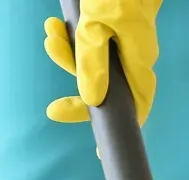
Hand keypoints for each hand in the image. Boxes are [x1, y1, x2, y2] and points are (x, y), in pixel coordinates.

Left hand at [43, 0, 159, 125]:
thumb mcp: (96, 25)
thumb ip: (92, 62)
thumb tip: (92, 100)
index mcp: (138, 61)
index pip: (132, 106)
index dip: (114, 125)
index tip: (95, 146)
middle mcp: (135, 56)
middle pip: (103, 82)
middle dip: (73, 71)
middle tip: (51, 59)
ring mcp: (127, 43)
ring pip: (93, 58)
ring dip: (68, 49)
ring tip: (51, 31)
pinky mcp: (117, 27)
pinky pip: (93, 40)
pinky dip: (73, 35)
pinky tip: (58, 25)